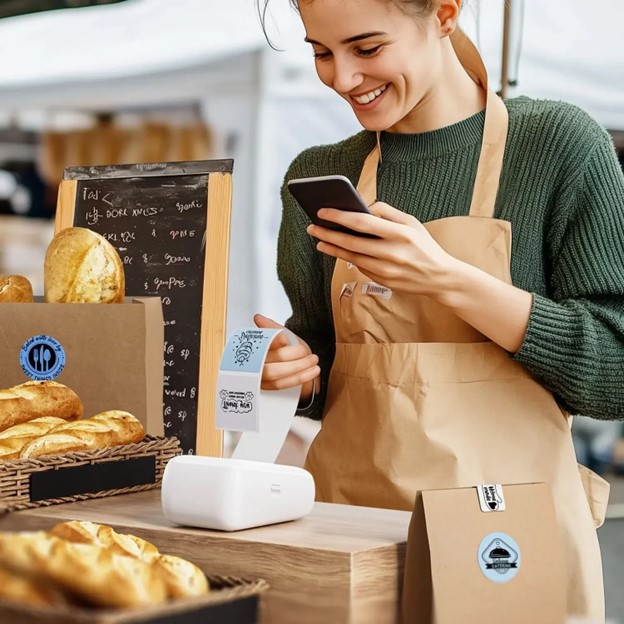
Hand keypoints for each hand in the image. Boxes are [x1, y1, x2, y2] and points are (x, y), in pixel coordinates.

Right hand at [254, 314, 319, 401]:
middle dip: (290, 355)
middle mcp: (253, 363)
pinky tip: (311, 372)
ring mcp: (259, 377)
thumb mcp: (282, 335)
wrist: (296, 365)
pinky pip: (280, 385)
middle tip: (305, 351)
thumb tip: (258, 318)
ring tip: (313, 360)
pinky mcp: (268, 388)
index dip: (271, 341)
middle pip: (268, 359)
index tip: (284, 338)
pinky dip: (298, 378)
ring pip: (275, 373)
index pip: (260, 343)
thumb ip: (271, 327)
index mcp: (254, 347)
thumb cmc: (286, 350)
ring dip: (298, 367)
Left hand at [307, 202, 455, 296]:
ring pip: (352, 257)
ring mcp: (386, 270)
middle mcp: (392, 253)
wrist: (439, 277)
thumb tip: (363, 206)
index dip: (340, 216)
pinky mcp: (383, 281)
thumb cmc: (424, 246)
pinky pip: (360, 267)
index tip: (322, 211)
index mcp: (400, 233)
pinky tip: (337, 250)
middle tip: (312, 227)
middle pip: (352, 242)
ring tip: (319, 240)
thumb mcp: (412, 223)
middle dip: (328, 233)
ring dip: (332, 248)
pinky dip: (347, 258)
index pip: (362, 222)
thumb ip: (387, 212)